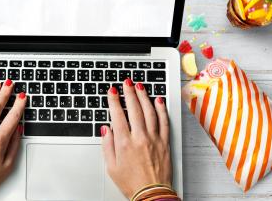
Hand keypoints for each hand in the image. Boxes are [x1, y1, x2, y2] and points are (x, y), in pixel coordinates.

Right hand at [101, 79, 171, 198]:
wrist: (152, 194)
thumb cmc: (131, 183)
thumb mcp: (111, 166)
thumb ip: (107, 145)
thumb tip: (106, 129)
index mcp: (124, 143)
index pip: (118, 115)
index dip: (114, 100)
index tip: (112, 91)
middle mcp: (140, 138)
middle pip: (134, 109)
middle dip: (129, 92)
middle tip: (127, 82)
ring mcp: (154, 139)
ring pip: (150, 111)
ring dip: (144, 96)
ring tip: (140, 86)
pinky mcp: (165, 142)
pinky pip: (164, 122)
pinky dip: (161, 109)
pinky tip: (158, 101)